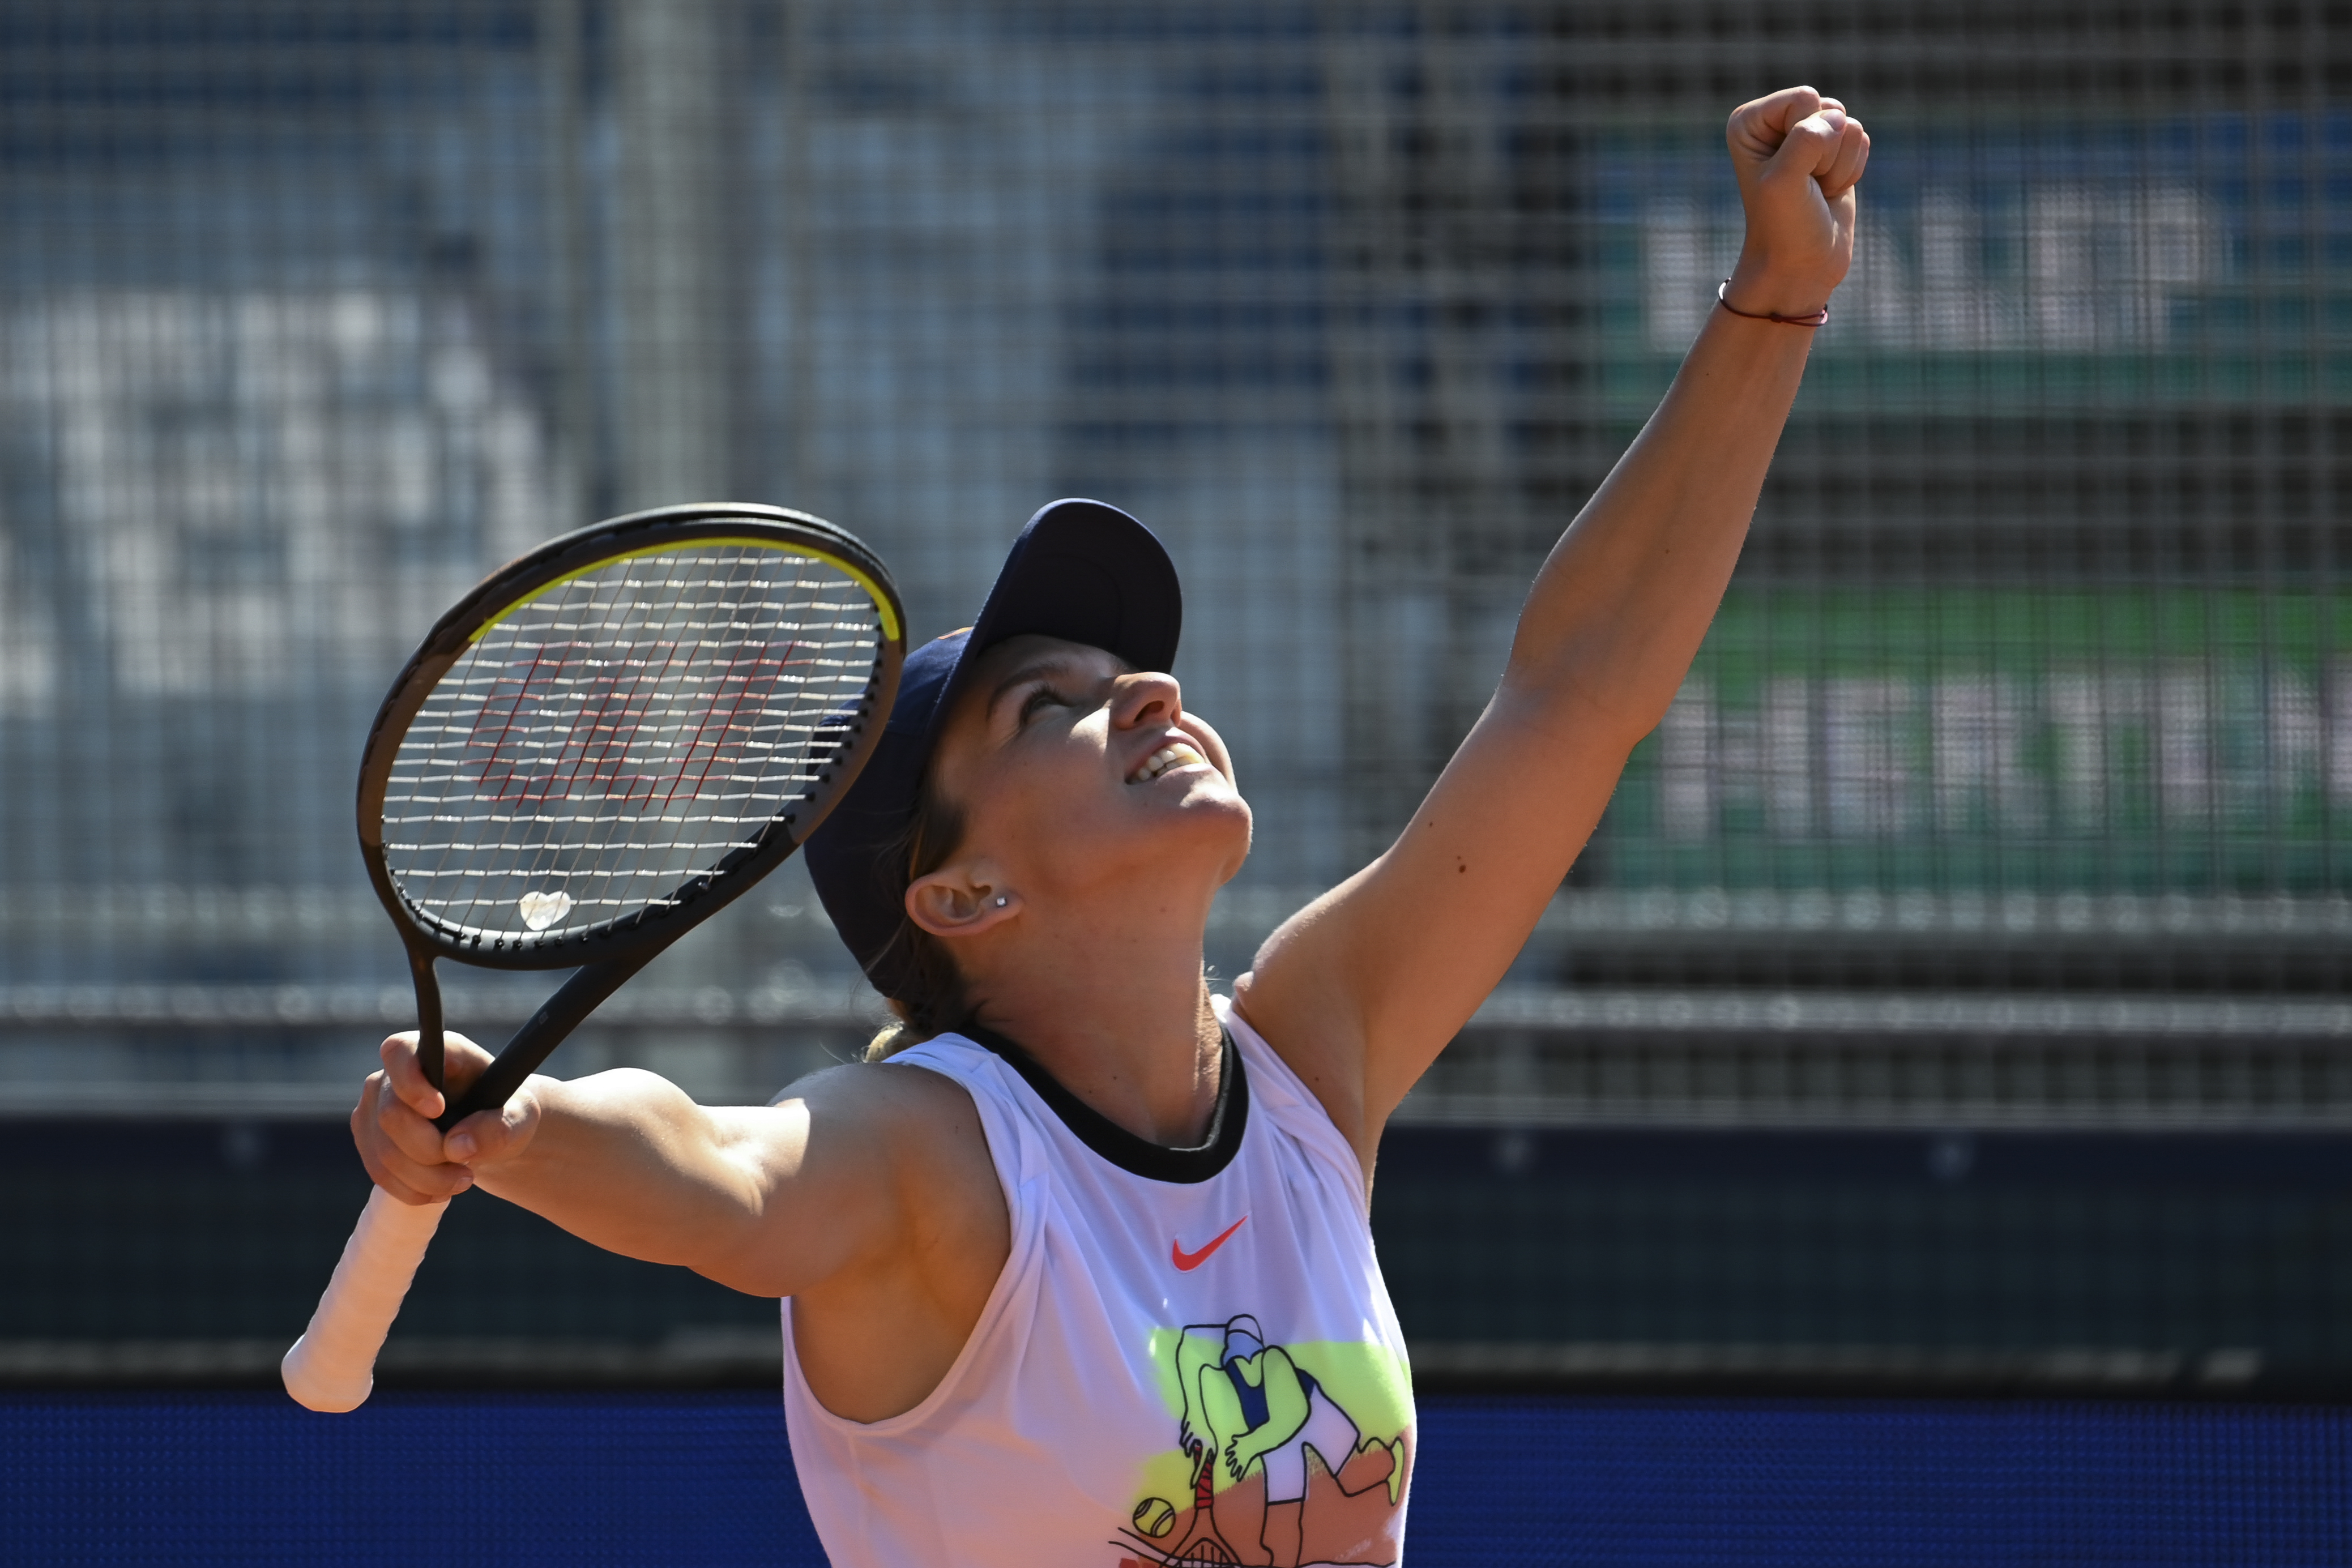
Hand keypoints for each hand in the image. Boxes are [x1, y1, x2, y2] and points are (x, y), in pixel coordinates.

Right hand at [351, 1030, 543, 1204]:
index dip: (410, 1082)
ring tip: (462, 1180)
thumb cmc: (505, 1112)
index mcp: (435, 1051)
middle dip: (430, 1151)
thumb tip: (458, 1146)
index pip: (399, 1052)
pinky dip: (412, 1189)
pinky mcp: (369, 1139)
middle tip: (466, 1168)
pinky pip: (380, 1172)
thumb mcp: (519, 1117)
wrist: (489, 1132)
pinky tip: (439, 1189)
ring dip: (425, 1178)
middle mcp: (393, 1075)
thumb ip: (498, 1127)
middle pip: (390, 1115)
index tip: (438, 1109)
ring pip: (384, 1152)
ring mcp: (374, 1106)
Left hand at [1722, 86, 1870, 318]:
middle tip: (1805, 184)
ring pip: (1849, 125)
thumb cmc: (1784, 224)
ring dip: (1839, 164)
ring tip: (1816, 189)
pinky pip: (1862, 140)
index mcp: (1750, 121)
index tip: (1788, 174)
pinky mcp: (1834, 149)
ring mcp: (1807, 133)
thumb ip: (1807, 139)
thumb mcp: (1785, 180)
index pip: (1804, 99)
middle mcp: (1777, 121)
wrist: (1801, 263)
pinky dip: (1852, 169)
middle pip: (1829, 108)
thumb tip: (1841, 120)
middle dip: (1825, 152)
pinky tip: (1831, 189)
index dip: (1806, 138)